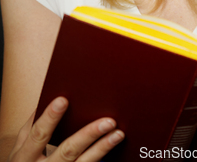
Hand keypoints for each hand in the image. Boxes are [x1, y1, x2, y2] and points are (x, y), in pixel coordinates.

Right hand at [8, 97, 123, 160]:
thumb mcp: (22, 146)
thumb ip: (32, 124)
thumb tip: (47, 97)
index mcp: (26, 155)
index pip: (39, 134)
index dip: (49, 117)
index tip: (63, 99)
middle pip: (68, 151)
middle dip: (88, 135)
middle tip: (108, 120)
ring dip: (102, 147)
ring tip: (118, 133)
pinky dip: (101, 156)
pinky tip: (113, 146)